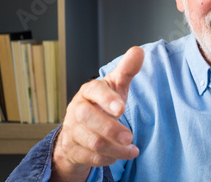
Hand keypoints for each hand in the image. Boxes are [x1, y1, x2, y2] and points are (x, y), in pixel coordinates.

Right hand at [51, 46, 143, 181]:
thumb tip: (138, 51)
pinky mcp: (73, 149)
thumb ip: (127, 69)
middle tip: (131, 137)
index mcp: (88, 91)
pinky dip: (106, 159)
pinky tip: (118, 155)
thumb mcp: (115, 85)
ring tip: (133, 150)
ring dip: (115, 149)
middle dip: (111, 129)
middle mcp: (77, 110)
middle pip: (88, 119)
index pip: (94, 91)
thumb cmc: (102, 103)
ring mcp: (72, 130)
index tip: (121, 108)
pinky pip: (89, 158)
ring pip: (91, 142)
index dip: (107, 99)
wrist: (80, 129)